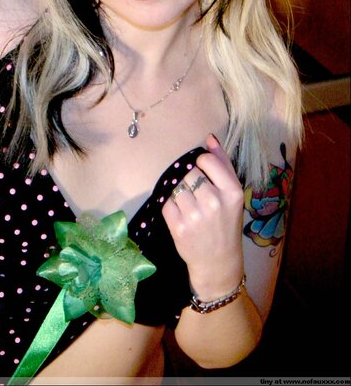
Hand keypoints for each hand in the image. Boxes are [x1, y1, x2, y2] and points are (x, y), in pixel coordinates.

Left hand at [162, 134, 244, 299]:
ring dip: (180, 193)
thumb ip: (222, 163)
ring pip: (177, 186)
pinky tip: (182, 214)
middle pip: (189, 173)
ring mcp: (195, 215)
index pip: (206, 160)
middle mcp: (214, 201)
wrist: (218, 261)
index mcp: (232, 191)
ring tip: (190, 206)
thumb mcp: (233, 194)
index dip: (201, 164)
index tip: (204, 174)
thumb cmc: (226, 223)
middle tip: (198, 195)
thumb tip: (209, 138)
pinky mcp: (178, 226)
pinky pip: (166, 202)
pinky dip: (170, 206)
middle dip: (190, 180)